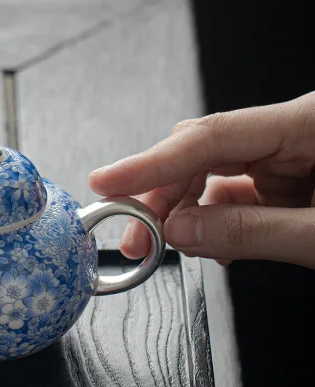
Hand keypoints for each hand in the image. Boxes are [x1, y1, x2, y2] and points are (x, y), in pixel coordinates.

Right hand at [88, 92, 314, 267]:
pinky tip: (210, 246)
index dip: (150, 163)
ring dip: (183, 216)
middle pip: (204, 155)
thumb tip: (180, 231)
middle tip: (133, 238)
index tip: (106, 183)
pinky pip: (238, 197)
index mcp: (310, 125)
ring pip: (215, 178)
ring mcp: (293, 157)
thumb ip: (252, 232)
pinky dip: (215, 225)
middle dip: (160, 199)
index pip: (209, 138)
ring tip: (167, 247)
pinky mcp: (292, 181)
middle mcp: (295, 133)